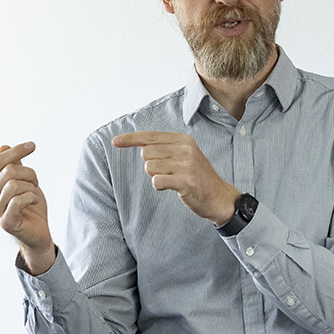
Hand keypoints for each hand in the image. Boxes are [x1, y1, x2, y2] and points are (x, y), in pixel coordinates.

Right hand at [0, 142, 55, 275]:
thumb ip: (14, 166)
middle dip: (29, 174)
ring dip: (31, 187)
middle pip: (8, 171)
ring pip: (14, 185)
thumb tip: (3, 146)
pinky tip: (33, 203)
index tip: (33, 145)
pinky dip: (31, 198)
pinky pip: (18, 200)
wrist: (38, 232)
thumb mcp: (24, 182)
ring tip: (34, 195)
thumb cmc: (31, 206)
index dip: (16, 150)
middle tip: (36, 183)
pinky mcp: (5, 222)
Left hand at [112, 131, 239, 224]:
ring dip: (156, 176)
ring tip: (172, 180)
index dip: (130, 139)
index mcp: (183, 140)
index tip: (115, 142)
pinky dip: (159, 186)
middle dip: (150, 166)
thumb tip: (140, 146)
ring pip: (150, 167)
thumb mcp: (185, 156)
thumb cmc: (197, 177)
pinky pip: (156, 181)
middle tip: (167, 173)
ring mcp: (186, 164)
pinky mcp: (185, 180)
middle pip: (146, 153)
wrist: (219, 197)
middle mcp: (185, 149)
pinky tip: (171, 187)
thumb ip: (165, 149)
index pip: (150, 136)